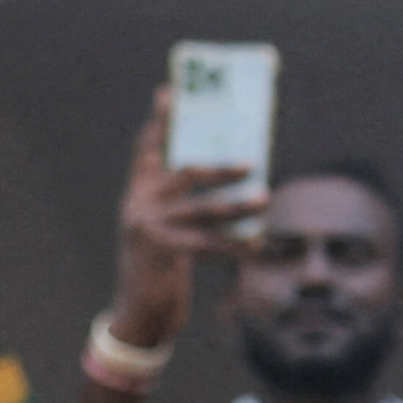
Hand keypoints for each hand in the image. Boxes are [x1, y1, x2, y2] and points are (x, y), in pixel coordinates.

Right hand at [108, 89, 260, 358]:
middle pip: (184, 172)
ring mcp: (148, 228)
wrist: (138, 312)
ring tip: (265, 199)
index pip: (148, 147)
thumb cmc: (160, 263)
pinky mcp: (163, 253)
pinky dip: (238, 245)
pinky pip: (209, 244)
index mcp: (138, 191)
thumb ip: (180, 199)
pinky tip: (260, 245)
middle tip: (252, 162)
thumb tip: (234, 169)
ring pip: (203, 209)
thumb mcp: (163, 225)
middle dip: (220, 166)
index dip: (161, 119)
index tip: (171, 91)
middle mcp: (138, 204)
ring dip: (238, 206)